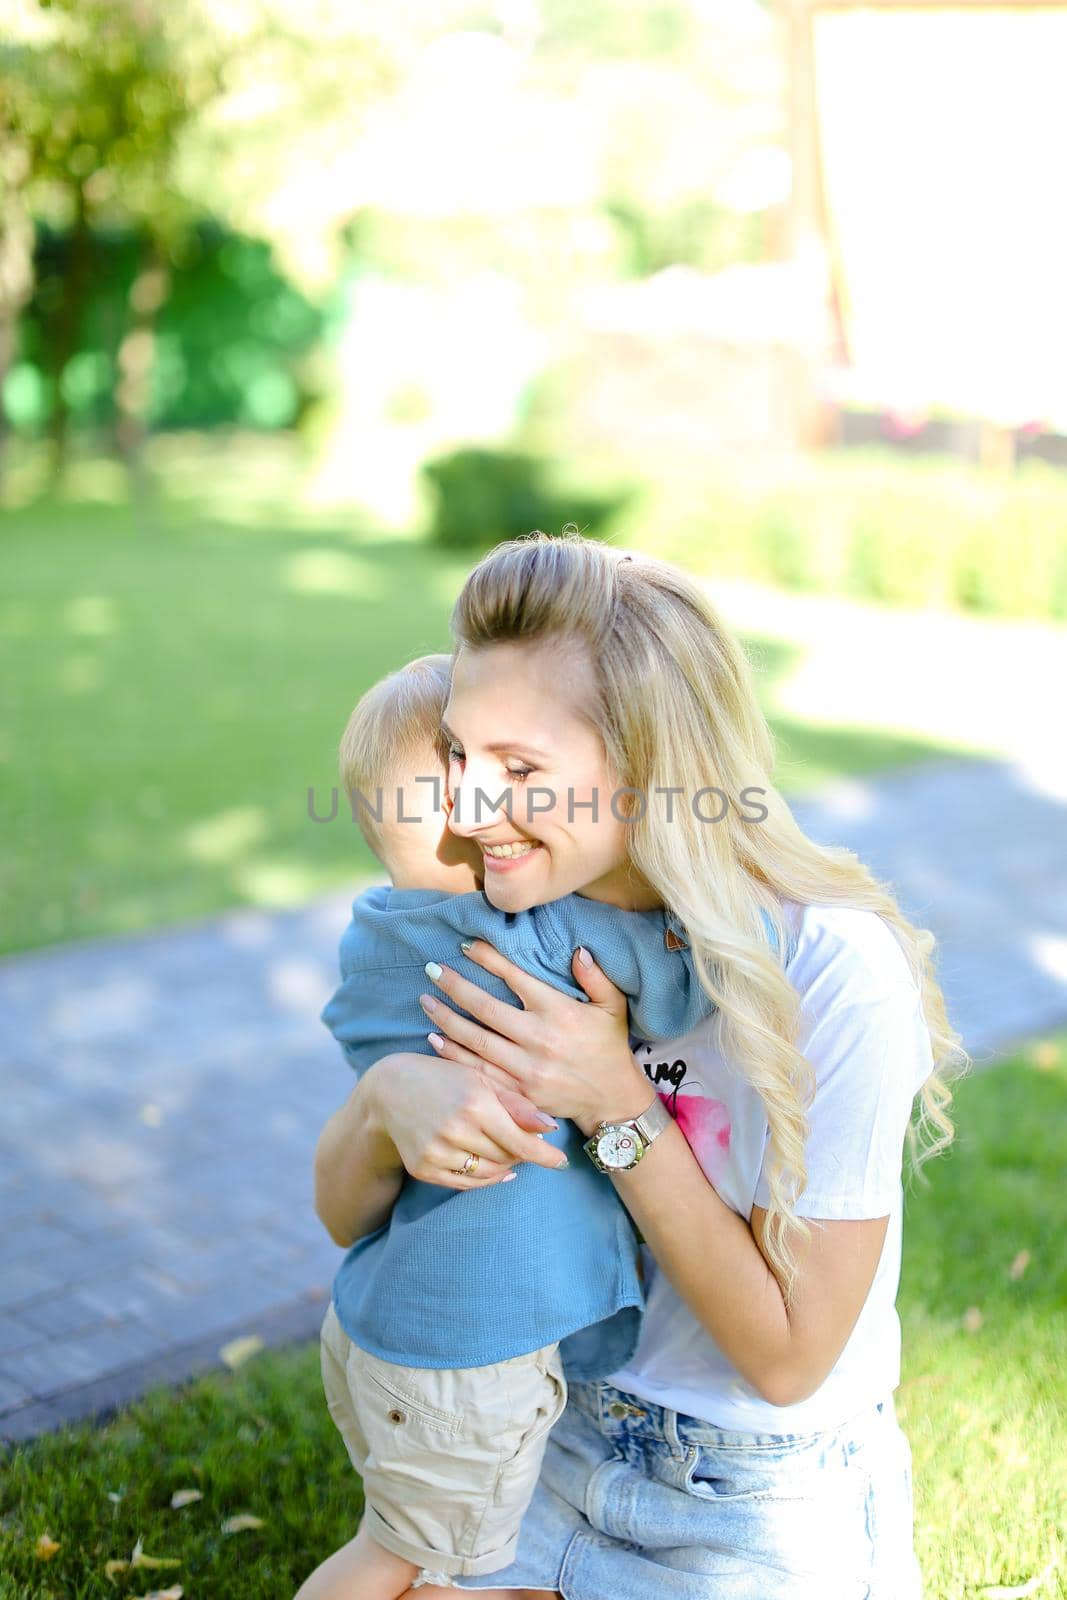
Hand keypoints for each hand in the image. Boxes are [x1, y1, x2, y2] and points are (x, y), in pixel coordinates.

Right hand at [364, 1052, 568, 1189]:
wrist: (391, 1090)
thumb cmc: (444, 1078)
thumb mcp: (482, 1079)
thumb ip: (517, 1105)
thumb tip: (550, 1129)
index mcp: (475, 1103)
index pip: (521, 1141)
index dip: (545, 1155)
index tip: (562, 1162)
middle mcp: (455, 1130)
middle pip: (507, 1157)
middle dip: (521, 1152)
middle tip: (524, 1141)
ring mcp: (436, 1152)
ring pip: (488, 1174)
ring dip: (504, 1166)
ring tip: (506, 1150)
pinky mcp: (423, 1169)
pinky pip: (465, 1184)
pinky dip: (484, 1178)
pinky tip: (492, 1167)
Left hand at [419, 943, 654, 1136]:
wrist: (612, 1098)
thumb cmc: (609, 1046)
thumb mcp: (613, 1006)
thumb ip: (596, 977)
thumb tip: (578, 950)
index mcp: (559, 1012)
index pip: (516, 979)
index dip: (488, 959)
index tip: (465, 946)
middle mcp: (539, 1040)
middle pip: (485, 1010)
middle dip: (454, 988)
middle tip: (431, 970)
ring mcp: (527, 1070)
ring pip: (476, 1042)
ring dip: (446, 1020)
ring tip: (425, 1001)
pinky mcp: (518, 1094)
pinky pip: (478, 1073)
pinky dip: (453, 1057)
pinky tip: (434, 1040)